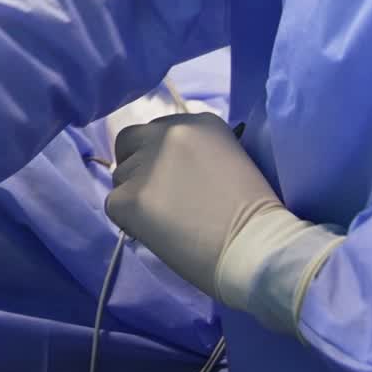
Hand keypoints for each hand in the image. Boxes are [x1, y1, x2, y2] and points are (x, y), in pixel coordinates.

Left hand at [105, 112, 279, 298]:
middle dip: (135, 164)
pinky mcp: (129, 197)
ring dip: (134, 195)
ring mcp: (145, 164)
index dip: (158, 155)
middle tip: (153, 195)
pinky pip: (114, 204)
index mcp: (197, 123)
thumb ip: (194, 154)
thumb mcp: (229, 161)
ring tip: (164, 221)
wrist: (257, 248)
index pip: (156, 131)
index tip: (171, 179)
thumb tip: (166, 169)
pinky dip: (128, 221)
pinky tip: (155, 234)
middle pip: (129, 143)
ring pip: (120, 176)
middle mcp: (166, 133)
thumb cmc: (255, 215)